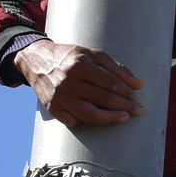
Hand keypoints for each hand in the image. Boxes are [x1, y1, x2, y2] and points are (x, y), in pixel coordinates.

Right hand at [16, 41, 142, 126]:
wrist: (36, 60)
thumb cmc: (70, 57)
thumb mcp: (92, 54)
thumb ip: (116, 68)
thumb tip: (139, 85)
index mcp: (80, 64)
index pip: (110, 82)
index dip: (126, 92)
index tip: (136, 97)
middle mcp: (69, 81)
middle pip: (103, 98)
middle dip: (124, 106)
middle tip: (138, 110)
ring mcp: (60, 97)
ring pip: (91, 114)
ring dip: (111, 118)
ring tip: (125, 118)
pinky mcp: (53, 108)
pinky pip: (74, 121)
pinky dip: (87, 122)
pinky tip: (99, 119)